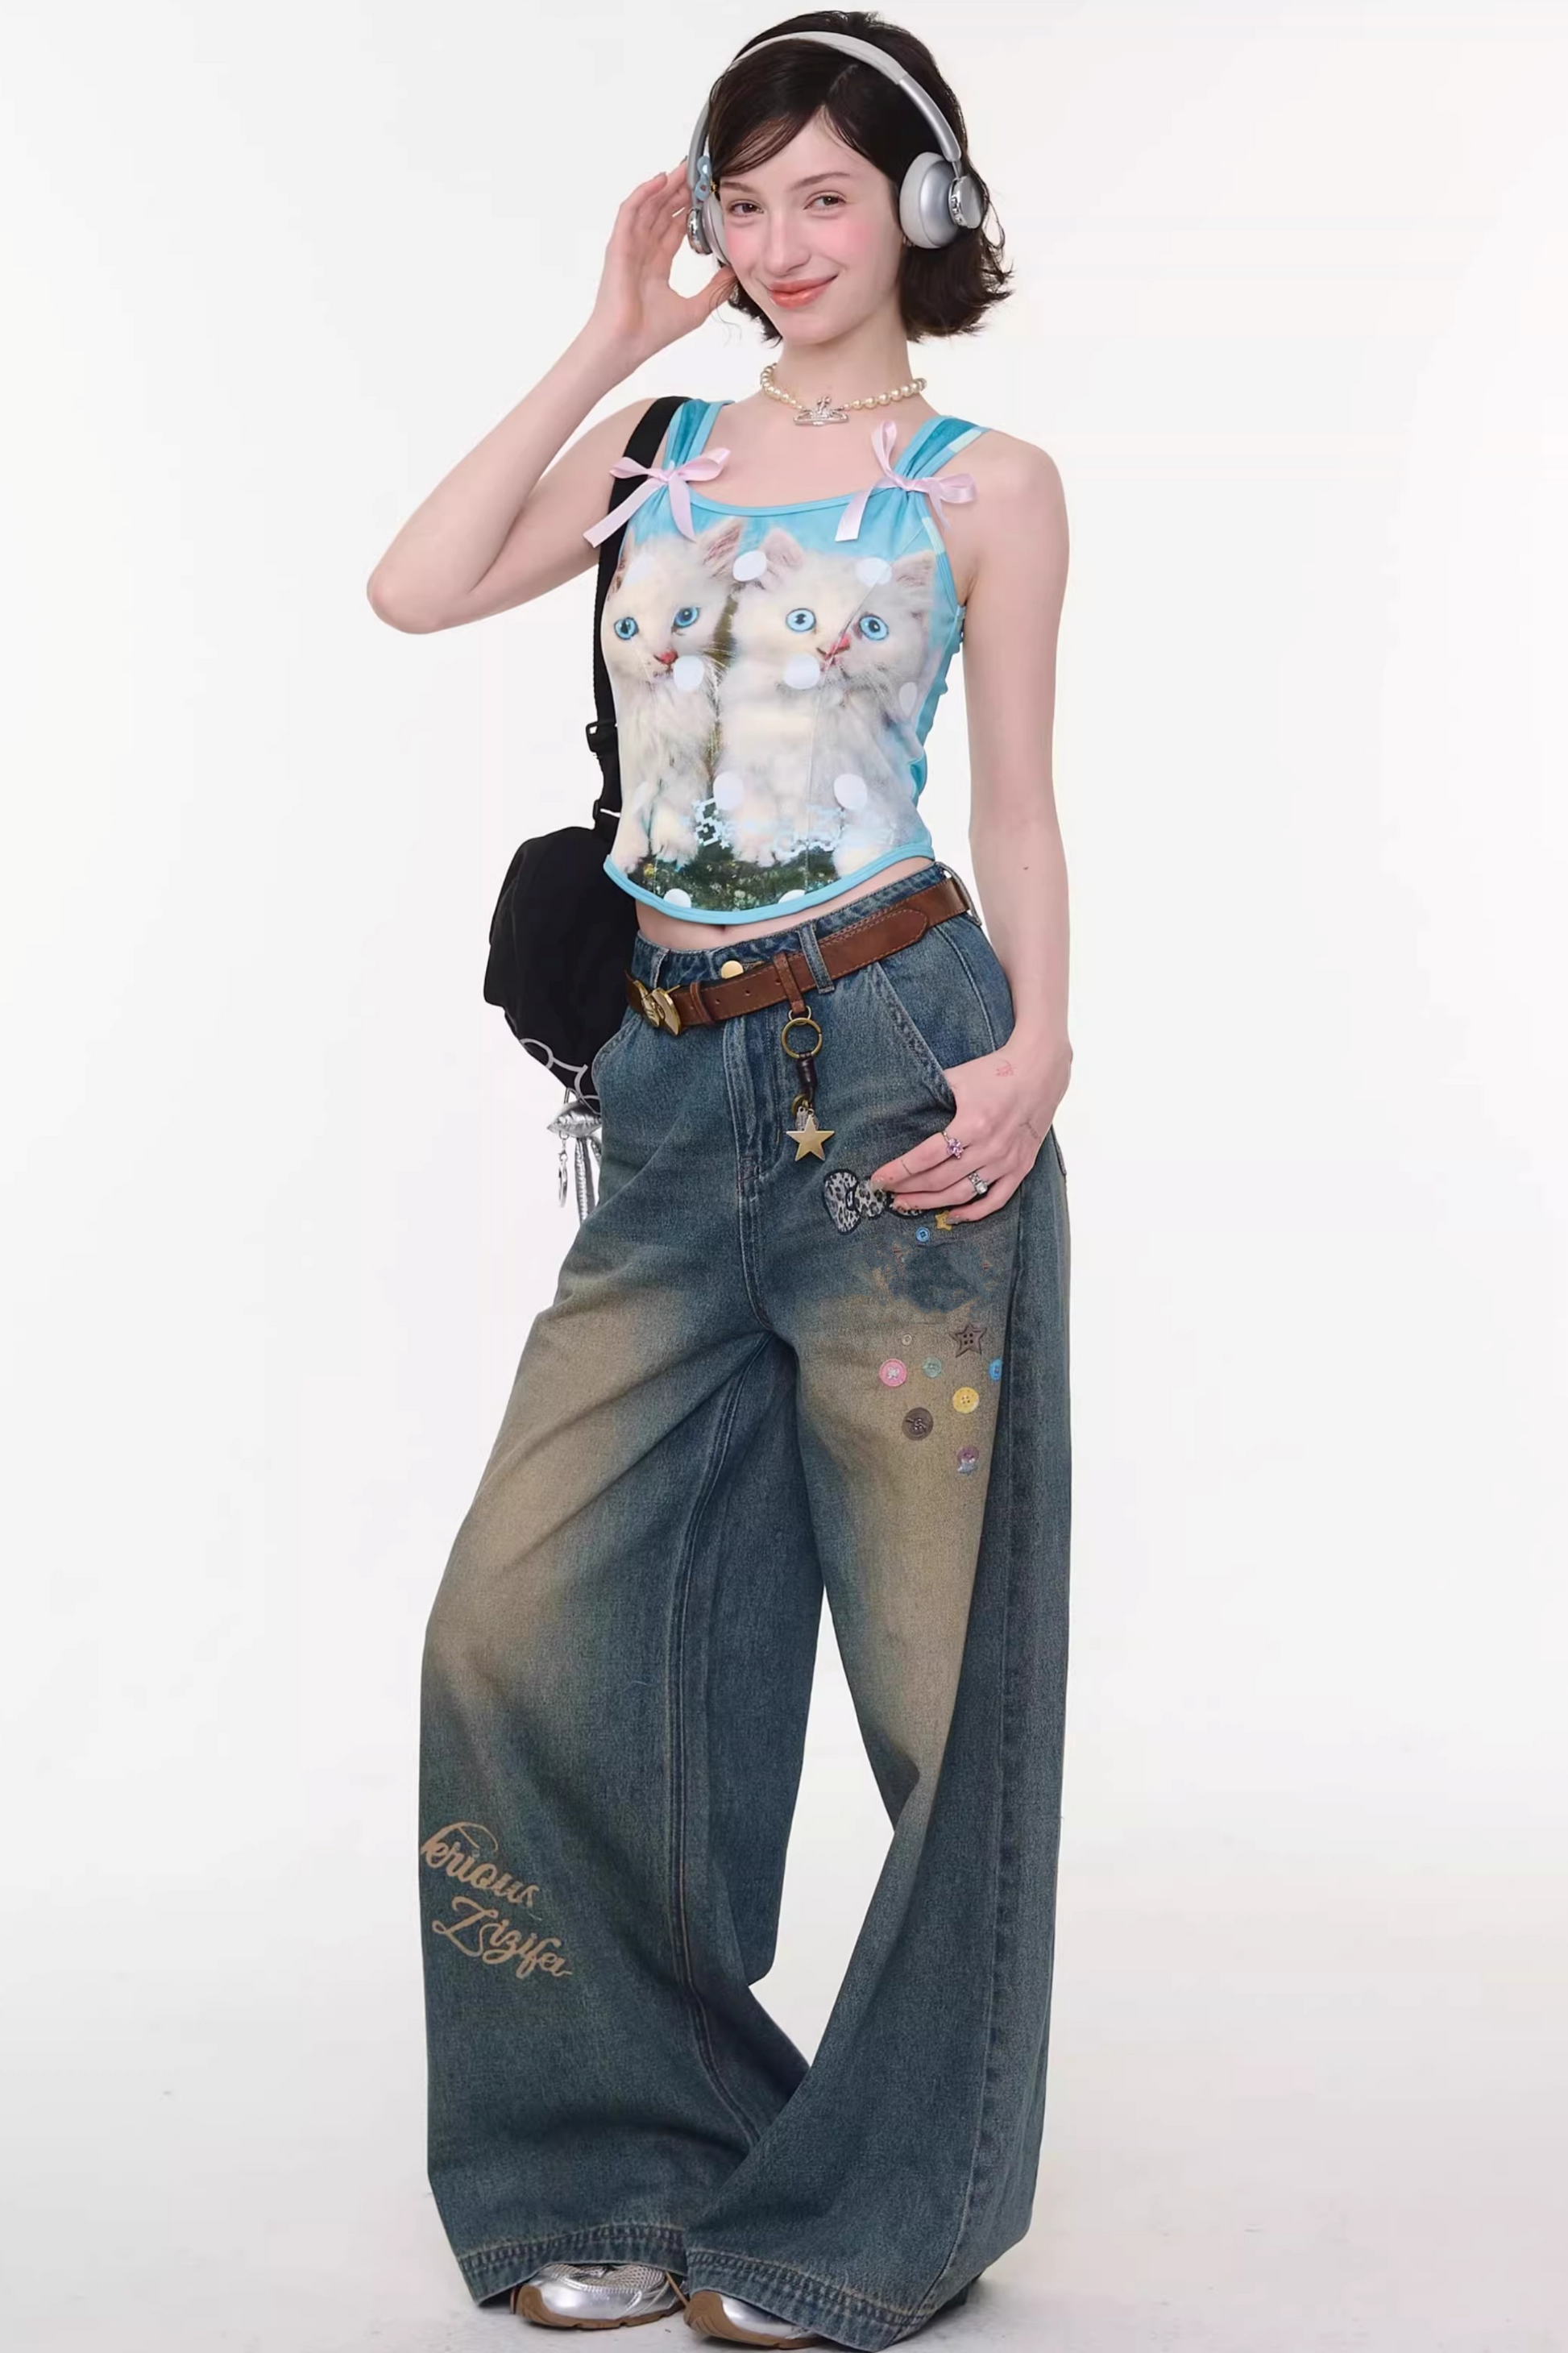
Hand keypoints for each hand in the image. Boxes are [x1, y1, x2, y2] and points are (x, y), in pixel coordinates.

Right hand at [586, 163, 736, 366]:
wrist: (625, 345)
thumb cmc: (650, 333)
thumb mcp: (695, 309)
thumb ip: (714, 291)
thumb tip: (735, 274)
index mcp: (656, 266)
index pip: (674, 229)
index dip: (689, 210)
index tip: (706, 195)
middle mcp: (642, 253)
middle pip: (662, 213)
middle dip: (680, 192)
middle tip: (699, 172)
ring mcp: (629, 247)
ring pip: (648, 207)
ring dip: (665, 188)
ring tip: (684, 169)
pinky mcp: (618, 245)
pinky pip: (630, 212)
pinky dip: (643, 194)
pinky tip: (660, 181)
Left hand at [866, 1036, 1069, 1222]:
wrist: (1040, 1072)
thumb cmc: (996, 1071)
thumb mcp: (958, 1077)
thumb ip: (930, 1095)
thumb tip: (898, 1110)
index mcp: (973, 1123)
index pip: (926, 1156)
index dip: (899, 1170)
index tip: (879, 1178)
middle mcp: (990, 1147)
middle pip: (940, 1180)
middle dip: (909, 1189)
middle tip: (889, 1193)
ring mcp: (1007, 1161)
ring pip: (963, 1194)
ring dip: (932, 1203)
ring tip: (909, 1205)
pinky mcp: (1021, 1168)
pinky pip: (996, 1200)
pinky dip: (973, 1213)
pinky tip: (951, 1215)